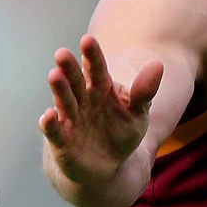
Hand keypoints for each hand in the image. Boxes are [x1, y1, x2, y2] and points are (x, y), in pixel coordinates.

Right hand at [39, 35, 162, 184]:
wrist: (106, 167)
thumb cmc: (121, 133)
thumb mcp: (138, 113)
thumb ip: (145, 91)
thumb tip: (158, 64)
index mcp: (102, 89)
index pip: (97, 69)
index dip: (92, 55)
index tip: (87, 40)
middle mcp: (83, 101)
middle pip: (76, 82)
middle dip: (69, 69)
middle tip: (61, 53)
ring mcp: (71, 120)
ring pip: (64, 102)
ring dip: (59, 90)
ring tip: (54, 75)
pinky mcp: (62, 143)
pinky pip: (55, 132)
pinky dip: (50, 124)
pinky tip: (48, 115)